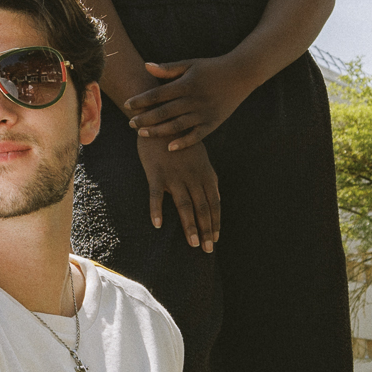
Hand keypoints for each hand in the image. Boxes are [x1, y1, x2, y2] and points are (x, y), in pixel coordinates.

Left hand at [124, 57, 249, 150]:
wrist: (241, 74)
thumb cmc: (211, 68)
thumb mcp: (190, 64)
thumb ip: (168, 68)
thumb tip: (146, 66)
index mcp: (186, 84)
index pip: (158, 94)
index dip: (141, 100)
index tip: (127, 105)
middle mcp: (194, 99)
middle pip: (164, 112)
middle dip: (145, 119)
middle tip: (130, 123)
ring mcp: (204, 113)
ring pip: (176, 126)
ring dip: (158, 131)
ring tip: (141, 134)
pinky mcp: (213, 123)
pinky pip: (196, 136)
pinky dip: (183, 143)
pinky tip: (169, 148)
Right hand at [139, 131, 220, 252]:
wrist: (161, 122)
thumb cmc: (180, 142)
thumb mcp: (200, 158)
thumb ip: (207, 178)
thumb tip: (216, 197)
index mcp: (204, 173)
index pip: (214, 203)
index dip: (215, 222)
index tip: (215, 239)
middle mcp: (192, 176)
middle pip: (202, 207)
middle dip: (206, 230)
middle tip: (207, 249)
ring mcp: (175, 176)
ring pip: (184, 205)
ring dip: (190, 225)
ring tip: (193, 243)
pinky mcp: (156, 173)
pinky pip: (156, 195)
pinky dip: (156, 210)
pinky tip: (157, 224)